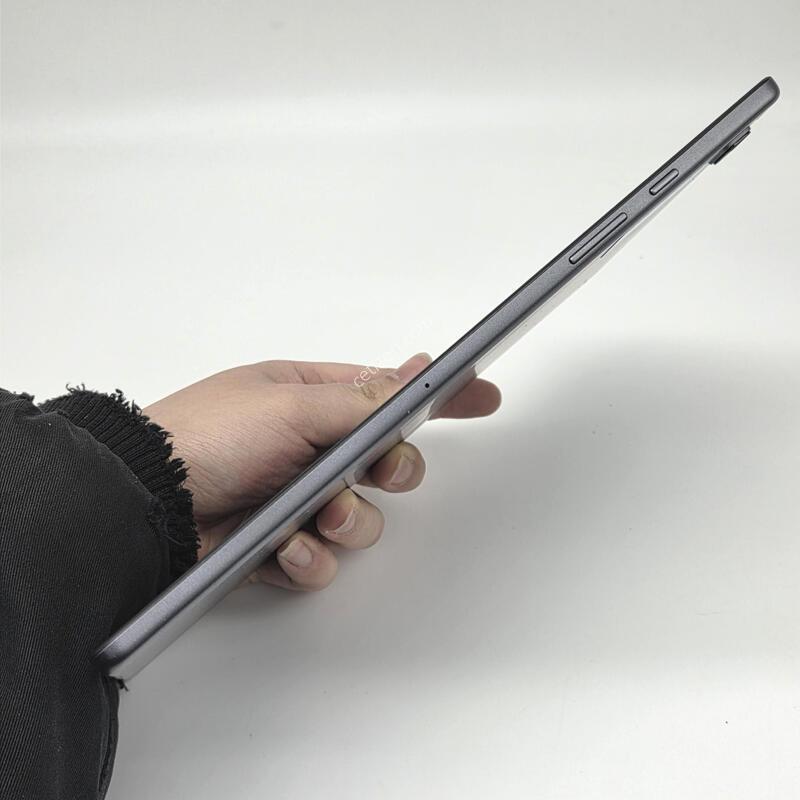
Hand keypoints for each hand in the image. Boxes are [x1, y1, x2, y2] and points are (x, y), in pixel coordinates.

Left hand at [144, 354, 500, 590]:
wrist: (144, 501)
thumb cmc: (208, 436)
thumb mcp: (293, 407)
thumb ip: (363, 400)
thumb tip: (416, 369)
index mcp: (312, 400)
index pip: (390, 395)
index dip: (439, 398)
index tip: (483, 397)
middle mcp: (309, 448)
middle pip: (387, 464)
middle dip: (391, 473)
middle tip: (378, 471)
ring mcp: (295, 498)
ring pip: (361, 520)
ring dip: (347, 522)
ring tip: (316, 516)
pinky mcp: (279, 544)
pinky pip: (323, 559)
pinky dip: (309, 557)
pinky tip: (284, 547)